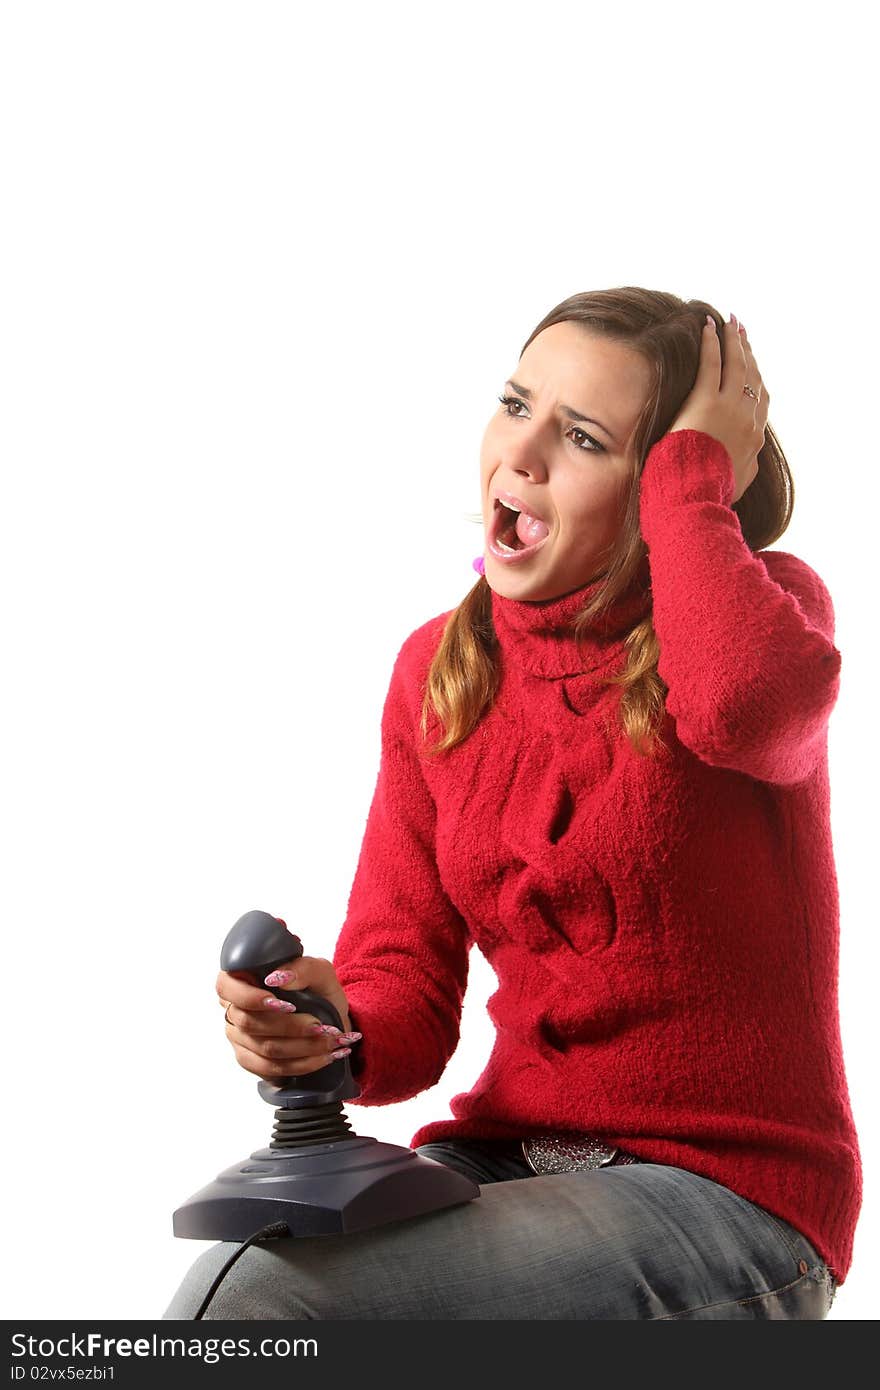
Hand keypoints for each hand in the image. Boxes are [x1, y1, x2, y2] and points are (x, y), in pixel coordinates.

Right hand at [216, 956, 357, 1081]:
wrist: (330, 1019)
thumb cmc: (319, 992)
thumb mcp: (320, 972)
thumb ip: (303, 968)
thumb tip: (279, 977)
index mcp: (241, 979)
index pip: (226, 987)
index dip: (250, 997)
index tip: (282, 1003)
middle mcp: (234, 1009)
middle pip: (250, 1023)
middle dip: (291, 1027)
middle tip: (320, 1026)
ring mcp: (240, 1038)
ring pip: (265, 1048)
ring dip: (303, 1047)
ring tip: (330, 1041)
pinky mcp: (251, 1061)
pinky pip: (271, 1069)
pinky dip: (302, 1064)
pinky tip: (323, 1057)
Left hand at [667, 315, 768, 504]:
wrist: (698, 498)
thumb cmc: (711, 495)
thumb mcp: (738, 484)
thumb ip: (746, 469)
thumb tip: (749, 462)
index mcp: (754, 439)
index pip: (760, 402)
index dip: (757, 380)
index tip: (754, 366)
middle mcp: (747, 419)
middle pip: (752, 377)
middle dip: (749, 353)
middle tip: (743, 333)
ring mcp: (728, 407)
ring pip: (736, 365)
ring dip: (734, 341)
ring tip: (730, 322)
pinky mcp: (706, 401)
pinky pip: (712, 364)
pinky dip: (712, 343)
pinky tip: (708, 326)